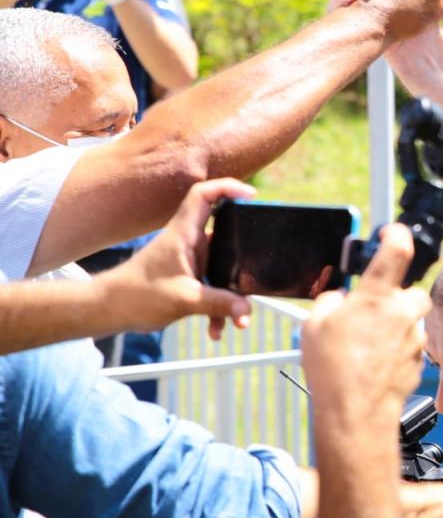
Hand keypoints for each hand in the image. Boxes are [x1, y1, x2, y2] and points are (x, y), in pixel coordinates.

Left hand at [96, 178, 255, 339]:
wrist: (109, 311)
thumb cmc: (136, 296)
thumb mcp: (183, 300)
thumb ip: (219, 304)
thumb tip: (247, 309)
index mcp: (183, 234)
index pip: (204, 195)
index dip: (228, 188)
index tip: (252, 196)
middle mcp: (188, 242)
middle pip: (224, 231)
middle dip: (243, 253)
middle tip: (258, 263)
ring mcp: (189, 260)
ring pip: (221, 267)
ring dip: (230, 293)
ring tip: (239, 319)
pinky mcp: (187, 278)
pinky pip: (212, 287)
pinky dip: (217, 307)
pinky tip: (216, 330)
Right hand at [300, 223, 429, 422]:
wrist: (357, 413)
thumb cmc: (333, 371)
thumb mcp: (313, 326)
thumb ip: (330, 301)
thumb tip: (339, 299)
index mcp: (377, 297)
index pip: (397, 250)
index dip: (396, 235)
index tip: (393, 232)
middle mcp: (402, 313)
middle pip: (412, 291)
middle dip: (396, 298)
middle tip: (373, 311)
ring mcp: (414, 338)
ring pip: (413, 321)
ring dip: (396, 326)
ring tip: (368, 345)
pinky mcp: (419, 361)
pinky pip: (410, 346)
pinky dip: (397, 350)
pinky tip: (375, 364)